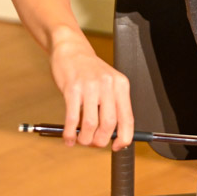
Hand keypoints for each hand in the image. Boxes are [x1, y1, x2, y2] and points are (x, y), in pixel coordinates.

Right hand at [49, 33, 134, 149]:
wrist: (71, 49)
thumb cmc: (89, 70)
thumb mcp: (108, 83)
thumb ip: (112, 106)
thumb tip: (112, 136)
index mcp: (121, 85)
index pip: (127, 118)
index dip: (124, 138)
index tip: (117, 146)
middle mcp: (108, 85)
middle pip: (109, 124)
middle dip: (101, 140)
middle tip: (93, 144)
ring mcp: (89, 86)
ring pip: (91, 124)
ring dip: (85, 138)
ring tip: (80, 140)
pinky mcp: (72, 88)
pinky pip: (72, 117)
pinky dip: (70, 132)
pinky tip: (68, 138)